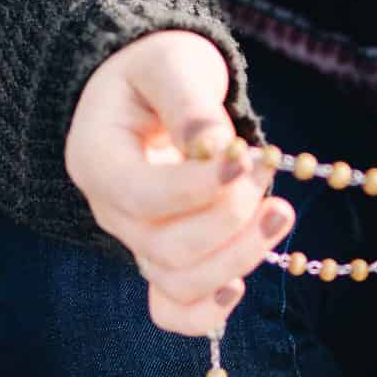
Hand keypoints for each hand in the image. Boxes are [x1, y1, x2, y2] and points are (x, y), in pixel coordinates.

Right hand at [64, 28, 294, 333]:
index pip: (139, 196)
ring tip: (280, 212)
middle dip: (228, 219)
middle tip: (264, 172)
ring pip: (178, 284)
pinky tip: (241, 286)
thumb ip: (188, 100)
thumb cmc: (158, 72)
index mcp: (96, 160)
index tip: (242, 159)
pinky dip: (207, 312)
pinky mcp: (166, 261)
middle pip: (165, 249)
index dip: (194, 190)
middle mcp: (110, 212)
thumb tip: (216, 146)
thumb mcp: (170, 63)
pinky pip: (175, 311)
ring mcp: (137, 242)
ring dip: (238, 258)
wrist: (151, 94)